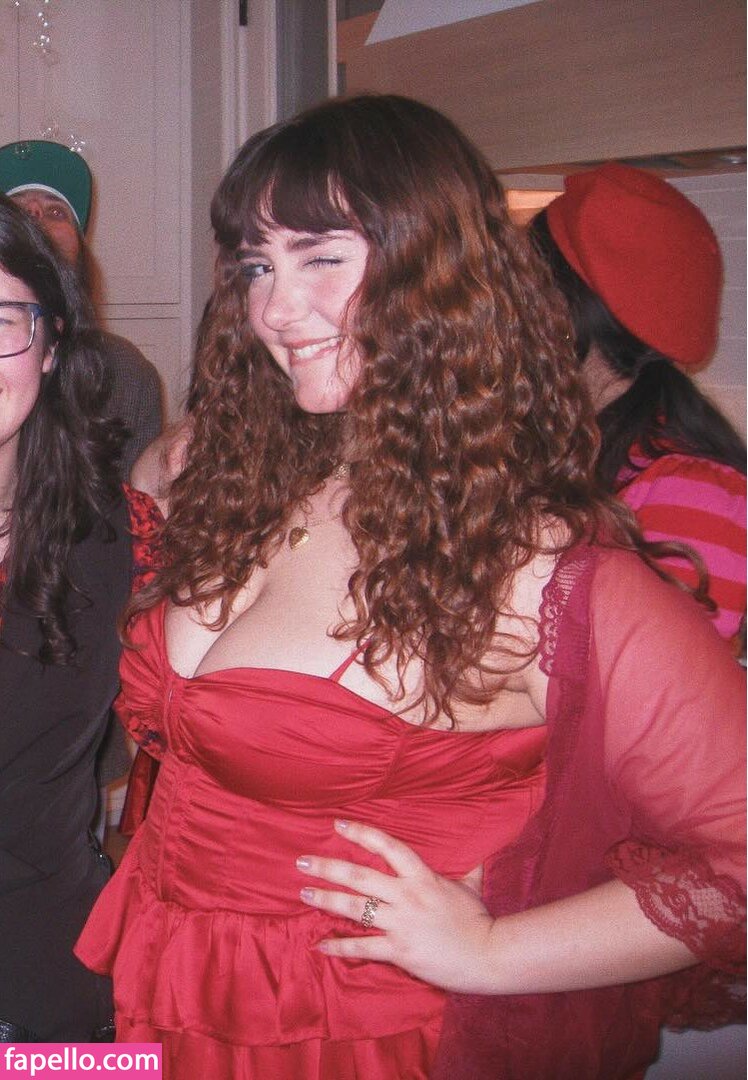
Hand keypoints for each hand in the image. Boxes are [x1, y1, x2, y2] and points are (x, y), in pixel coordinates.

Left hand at [296, 819, 496, 992]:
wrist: (488, 955)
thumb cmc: (479, 919)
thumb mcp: (471, 886)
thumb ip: (467, 870)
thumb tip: (477, 856)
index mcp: (422, 876)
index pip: (388, 847)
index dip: (362, 834)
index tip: (338, 824)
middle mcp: (407, 895)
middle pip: (360, 876)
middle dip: (328, 867)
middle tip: (302, 861)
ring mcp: (401, 923)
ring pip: (355, 908)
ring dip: (327, 900)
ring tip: (304, 893)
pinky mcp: (399, 950)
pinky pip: (364, 947)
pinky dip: (340, 947)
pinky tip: (321, 945)